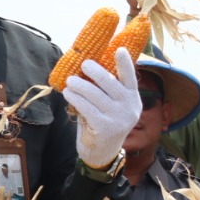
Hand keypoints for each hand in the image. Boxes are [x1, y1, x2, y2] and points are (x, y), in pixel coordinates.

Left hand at [63, 48, 138, 168]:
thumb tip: (86, 66)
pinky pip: (87, 107)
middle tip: (83, 64)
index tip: (120, 48)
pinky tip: (67, 93)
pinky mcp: (105, 127)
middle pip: (110, 83)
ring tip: (70, 81)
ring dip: (79, 85)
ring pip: (95, 95)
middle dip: (95, 71)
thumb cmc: (102, 121)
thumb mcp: (111, 106)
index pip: (130, 78)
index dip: (125, 63)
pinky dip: (75, 98)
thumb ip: (106, 91)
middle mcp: (129, 107)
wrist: (102, 151)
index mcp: (133, 98)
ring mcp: (118, 118)